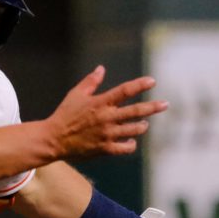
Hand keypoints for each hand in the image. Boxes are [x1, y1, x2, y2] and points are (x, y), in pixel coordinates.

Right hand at [48, 66, 167, 158]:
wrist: (53, 139)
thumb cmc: (64, 115)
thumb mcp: (75, 95)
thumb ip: (90, 82)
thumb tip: (101, 68)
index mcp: (100, 103)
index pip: (125, 91)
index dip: (140, 85)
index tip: (152, 81)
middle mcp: (107, 118)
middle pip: (136, 111)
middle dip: (153, 107)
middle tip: (165, 105)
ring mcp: (107, 134)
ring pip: (134, 130)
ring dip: (141, 126)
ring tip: (144, 124)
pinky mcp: (104, 148)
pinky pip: (124, 148)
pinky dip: (130, 144)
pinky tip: (131, 141)